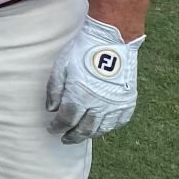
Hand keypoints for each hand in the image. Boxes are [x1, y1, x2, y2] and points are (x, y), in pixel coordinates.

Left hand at [46, 16, 143, 143]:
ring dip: (89, 134)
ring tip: (81, 135)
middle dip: (72, 136)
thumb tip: (51, 109)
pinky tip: (102, 127)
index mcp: (80, 96)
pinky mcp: (128, 101)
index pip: (66, 119)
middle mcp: (98, 104)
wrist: (112, 40)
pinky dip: (109, 127)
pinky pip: (119, 122)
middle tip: (65, 139)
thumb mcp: (61, 66)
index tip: (51, 129)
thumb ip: (54, 90)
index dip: (57, 126)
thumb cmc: (82, 51)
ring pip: (101, 128)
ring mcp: (115, 104)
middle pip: (84, 129)